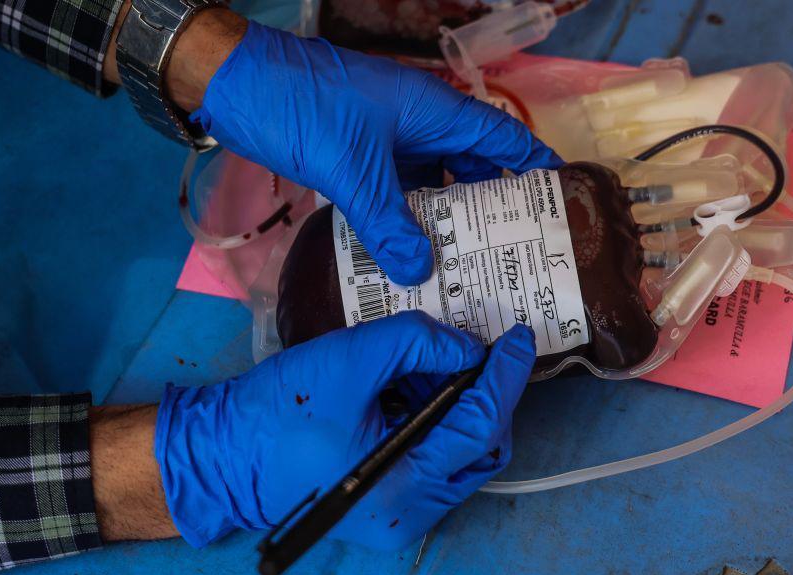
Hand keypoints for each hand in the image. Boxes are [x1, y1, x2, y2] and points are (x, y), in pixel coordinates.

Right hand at [155, 311, 536, 548]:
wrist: (222, 454)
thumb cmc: (277, 414)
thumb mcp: (350, 361)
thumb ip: (415, 343)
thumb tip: (464, 345)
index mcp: (405, 485)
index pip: (480, 426)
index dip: (504, 378)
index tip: (518, 340)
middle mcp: (410, 512)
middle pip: (480, 450)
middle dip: (486, 397)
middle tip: (480, 351)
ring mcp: (397, 513)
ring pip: (456, 456)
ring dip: (455, 406)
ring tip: (432, 362)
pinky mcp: (383, 501)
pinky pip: (428, 462)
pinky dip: (430, 422)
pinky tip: (411, 386)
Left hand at [191, 20, 562, 284]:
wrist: (233, 85)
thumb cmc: (300, 108)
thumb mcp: (350, 169)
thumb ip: (386, 224)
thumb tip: (420, 271)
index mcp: (431, 110)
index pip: (499, 137)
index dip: (532, 166)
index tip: (559, 201)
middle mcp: (417, 124)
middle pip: (468, 166)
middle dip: (489, 207)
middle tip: (513, 253)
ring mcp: (385, 140)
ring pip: (429, 183)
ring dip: (442, 219)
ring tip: (465, 264)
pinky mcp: (356, 157)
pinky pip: (393, 192)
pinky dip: (403, 220)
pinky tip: (410, 254)